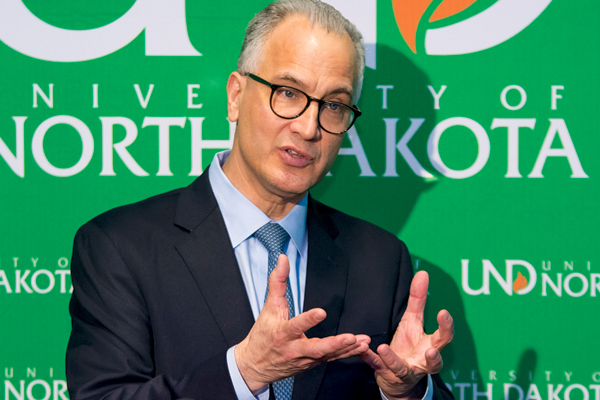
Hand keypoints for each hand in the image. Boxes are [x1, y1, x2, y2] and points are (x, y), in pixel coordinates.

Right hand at [235, 254, 370, 394]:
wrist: (256, 365)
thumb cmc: (262, 336)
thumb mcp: (268, 307)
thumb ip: (277, 281)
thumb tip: (283, 259)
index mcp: (282, 333)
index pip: (296, 326)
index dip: (308, 320)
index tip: (321, 312)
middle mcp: (294, 348)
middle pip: (315, 348)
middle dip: (334, 344)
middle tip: (349, 337)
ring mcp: (305, 358)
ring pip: (327, 355)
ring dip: (346, 349)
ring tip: (361, 341)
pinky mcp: (312, 363)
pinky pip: (331, 359)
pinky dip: (347, 353)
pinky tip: (360, 347)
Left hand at [359, 271, 453, 399]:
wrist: (397, 378)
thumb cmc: (409, 345)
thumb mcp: (413, 321)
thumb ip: (418, 299)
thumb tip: (423, 273)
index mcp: (430, 345)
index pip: (444, 338)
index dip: (446, 326)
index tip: (443, 312)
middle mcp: (421, 362)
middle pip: (433, 362)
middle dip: (433, 358)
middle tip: (430, 350)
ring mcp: (404, 370)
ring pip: (401, 369)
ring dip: (393, 360)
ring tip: (384, 348)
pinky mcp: (386, 373)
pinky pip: (377, 366)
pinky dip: (369, 358)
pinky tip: (362, 350)